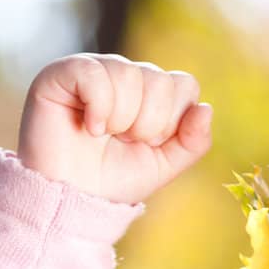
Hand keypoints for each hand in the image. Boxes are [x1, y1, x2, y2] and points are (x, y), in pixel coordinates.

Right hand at [16, 53, 212, 205]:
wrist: (71, 199)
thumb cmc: (113, 181)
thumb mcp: (163, 166)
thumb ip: (193, 142)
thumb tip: (206, 108)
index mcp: (150, 93)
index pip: (184, 84)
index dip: (172, 121)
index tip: (148, 143)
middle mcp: (124, 74)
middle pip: (160, 79)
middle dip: (148, 124)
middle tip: (123, 141)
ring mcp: (94, 69)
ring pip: (129, 75)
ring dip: (121, 119)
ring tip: (103, 136)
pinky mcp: (62, 73)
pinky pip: (96, 75)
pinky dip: (98, 109)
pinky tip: (89, 129)